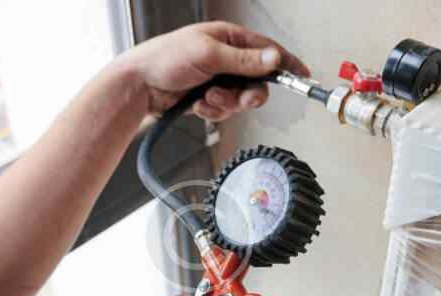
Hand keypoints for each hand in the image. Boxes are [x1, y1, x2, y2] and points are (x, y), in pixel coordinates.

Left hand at [120, 21, 309, 120]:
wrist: (139, 85)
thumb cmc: (165, 59)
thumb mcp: (208, 55)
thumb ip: (244, 60)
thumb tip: (273, 57)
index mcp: (229, 38)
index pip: (266, 50)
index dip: (285, 63)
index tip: (301, 76)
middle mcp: (226, 59)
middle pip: (257, 81)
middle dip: (248, 94)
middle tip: (242, 98)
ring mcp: (218, 80)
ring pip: (241, 99)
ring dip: (225, 103)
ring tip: (207, 98)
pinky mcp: (209, 98)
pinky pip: (225, 110)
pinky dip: (213, 111)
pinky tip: (198, 105)